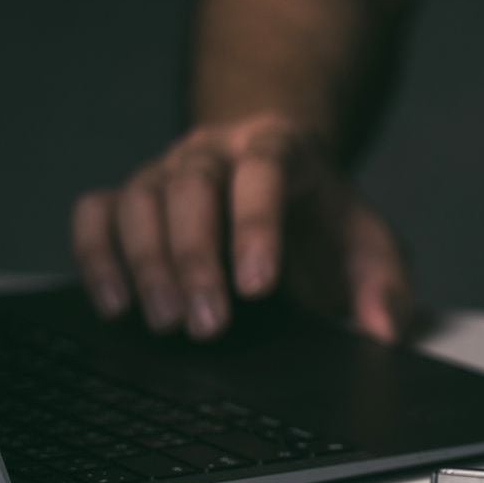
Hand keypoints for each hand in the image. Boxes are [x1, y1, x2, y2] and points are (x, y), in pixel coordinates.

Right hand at [71, 114, 413, 341]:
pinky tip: (116, 306)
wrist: (286, 182)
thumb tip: (385, 333)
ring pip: (139, 200)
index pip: (264, 171)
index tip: (258, 288)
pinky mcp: (131, 197)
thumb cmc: (328, 224)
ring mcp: (167, 170)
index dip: (255, 224)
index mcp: (281, 148)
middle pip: (192, 186)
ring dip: (147, 264)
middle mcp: (215, 150)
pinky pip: (98, 214)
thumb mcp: (371, 249)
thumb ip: (385, 287)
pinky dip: (98, 255)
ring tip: (166, 324)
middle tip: (208, 326)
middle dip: (195, 258)